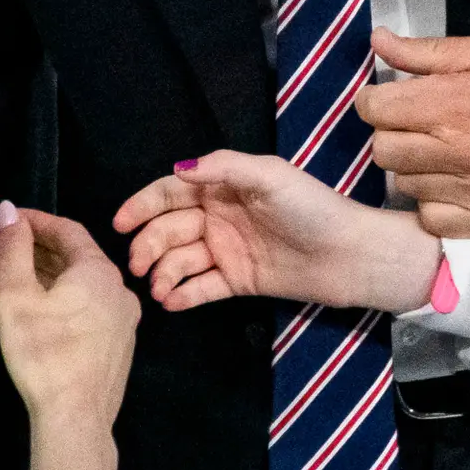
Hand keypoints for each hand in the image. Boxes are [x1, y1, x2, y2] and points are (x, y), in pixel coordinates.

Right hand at [0, 203, 135, 431]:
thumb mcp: (17, 297)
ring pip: (89, 284)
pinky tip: (48, 311)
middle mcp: (121, 290)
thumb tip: (8, 210)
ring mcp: (125, 321)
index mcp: (99, 271)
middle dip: (45, 247)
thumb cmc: (43, 353)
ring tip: (24, 276)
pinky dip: (70, 298)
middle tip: (12, 246)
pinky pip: (95, 307)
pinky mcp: (120, 346)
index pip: (68, 230)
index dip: (37, 221)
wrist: (75, 418)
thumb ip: (12, 250)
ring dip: (57, 274)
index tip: (10, 219)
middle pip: (81, 256)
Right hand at [114, 152, 438, 313]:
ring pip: (181, 261)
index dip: (142, 205)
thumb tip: (178, 170)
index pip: (171, 193)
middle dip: (148, 245)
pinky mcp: (238, 281)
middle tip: (136, 264)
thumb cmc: (313, 208)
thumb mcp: (270, 176)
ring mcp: (227, 251)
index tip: (118, 222)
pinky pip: (202, 288)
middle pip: (169, 229)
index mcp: (223, 187)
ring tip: (157, 288)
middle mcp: (219, 217)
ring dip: (163, 273)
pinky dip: (183, 295)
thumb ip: (223, 168)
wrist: (351, 255)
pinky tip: (171, 301)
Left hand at [358, 31, 469, 237]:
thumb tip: (378, 40)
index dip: (376, 102)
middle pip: (383, 151)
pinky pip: (431, 220)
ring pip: (405, 186)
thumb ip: (429, 51)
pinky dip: (434, 204)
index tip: (391, 101)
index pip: (375, 110)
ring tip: (444, 153)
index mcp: (458, 102)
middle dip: (393, 134)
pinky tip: (454, 184)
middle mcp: (463, 151)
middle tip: (420, 127)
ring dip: (416, 169)